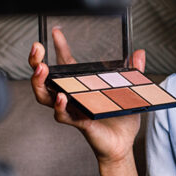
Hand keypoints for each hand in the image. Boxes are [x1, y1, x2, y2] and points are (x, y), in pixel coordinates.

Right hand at [29, 27, 145, 167]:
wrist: (122, 145)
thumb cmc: (121, 118)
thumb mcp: (130, 91)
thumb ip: (133, 71)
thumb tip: (139, 53)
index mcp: (80, 86)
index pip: (64, 64)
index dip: (59, 47)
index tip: (56, 31)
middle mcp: (71, 97)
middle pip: (45, 79)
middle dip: (36, 63)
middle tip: (36, 51)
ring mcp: (72, 110)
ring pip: (45, 97)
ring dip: (40, 83)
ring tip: (42, 69)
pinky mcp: (78, 122)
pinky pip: (63, 115)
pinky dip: (61, 106)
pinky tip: (62, 96)